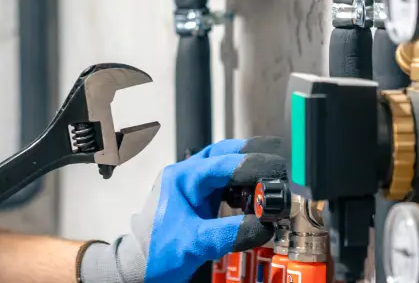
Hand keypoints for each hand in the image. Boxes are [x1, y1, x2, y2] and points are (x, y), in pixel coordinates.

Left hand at [80, 136, 287, 282]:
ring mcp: (192, 186)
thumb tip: (263, 226)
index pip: (222, 163)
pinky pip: (224, 184)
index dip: (252, 164)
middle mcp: (187, 176)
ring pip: (225, 166)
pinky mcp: (198, 199)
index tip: (277, 170)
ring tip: (273, 178)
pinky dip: (243, 186)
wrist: (139, 266)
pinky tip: (256, 197)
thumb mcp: (195, 243)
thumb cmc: (156, 251)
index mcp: (182, 178)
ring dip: (248, 169)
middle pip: (224, 153)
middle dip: (252, 154)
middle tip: (280, 162)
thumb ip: (228, 233)